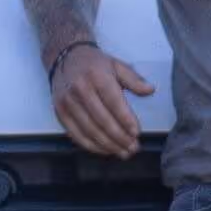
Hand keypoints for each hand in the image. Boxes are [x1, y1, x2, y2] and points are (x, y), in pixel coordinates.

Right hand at [47, 39, 153, 160]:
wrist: (64, 58)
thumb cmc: (94, 64)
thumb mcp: (116, 65)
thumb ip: (134, 79)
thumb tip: (150, 90)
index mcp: (97, 76)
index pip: (113, 102)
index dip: (125, 120)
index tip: (136, 133)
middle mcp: (80, 89)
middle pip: (102, 120)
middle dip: (120, 137)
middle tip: (133, 148)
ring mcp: (67, 103)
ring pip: (89, 130)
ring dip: (108, 145)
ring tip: (123, 153)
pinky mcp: (60, 113)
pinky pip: (76, 135)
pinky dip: (91, 146)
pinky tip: (105, 150)